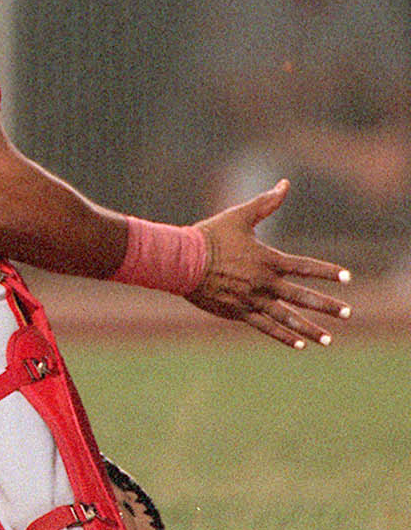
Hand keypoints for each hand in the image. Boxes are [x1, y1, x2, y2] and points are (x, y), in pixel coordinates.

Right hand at [186, 179, 352, 348]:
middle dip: (328, 306)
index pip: (305, 267)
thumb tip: (285, 184)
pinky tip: (300, 345)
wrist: (181, 260)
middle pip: (303, 297)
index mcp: (268, 260)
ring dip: (310, 329)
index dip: (327, 271)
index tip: (347, 278)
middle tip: (347, 314)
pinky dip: (283, 336)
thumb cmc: (209, 236)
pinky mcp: (238, 311)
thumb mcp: (239, 216)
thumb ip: (265, 203)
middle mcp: (265, 282)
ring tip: (328, 339)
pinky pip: (266, 326)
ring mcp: (252, 299)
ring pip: (287, 317)